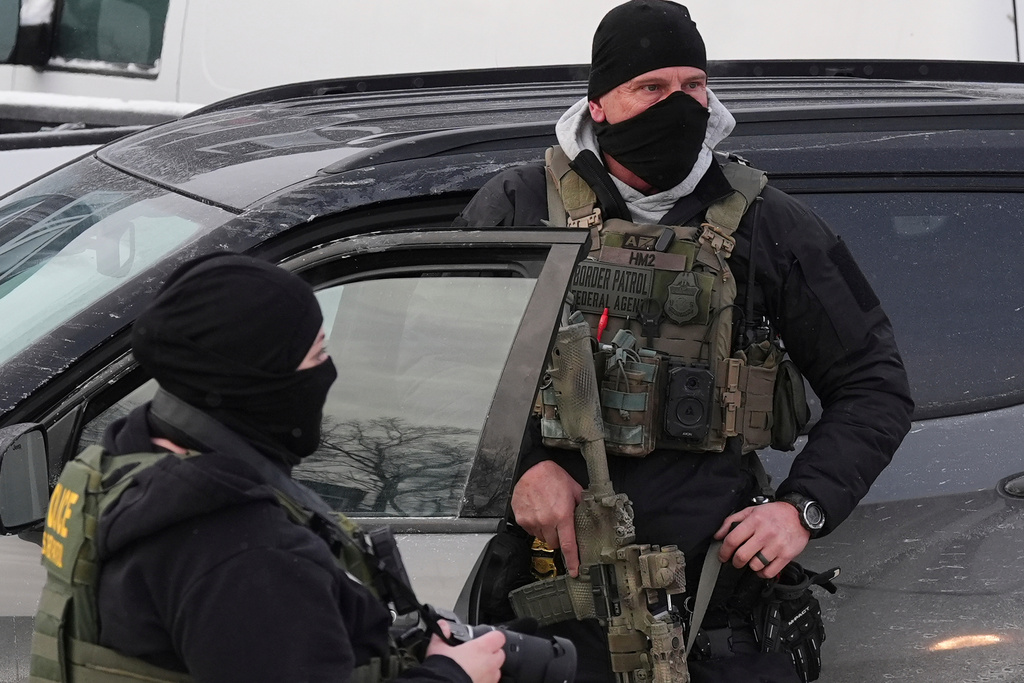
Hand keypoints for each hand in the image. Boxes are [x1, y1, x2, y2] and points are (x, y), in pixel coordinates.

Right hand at [426, 620, 505, 682]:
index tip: (487, 639)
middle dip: (492, 654)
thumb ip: (442, 634)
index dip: (493, 637)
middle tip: (479, 655)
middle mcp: (489, 663)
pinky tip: (473, 680)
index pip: (498, 637)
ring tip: (476, 670)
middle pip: (500, 654)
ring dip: (490, 669)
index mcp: (481, 648)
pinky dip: (485, 680)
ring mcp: (489, 678)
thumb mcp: (438, 648)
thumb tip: (443, 625)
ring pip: (497, 671)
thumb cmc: (443, 670)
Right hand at [511, 460, 583, 576]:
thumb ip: (582, 506)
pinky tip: (538, 512)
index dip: (572, 561)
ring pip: (542, 538)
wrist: (532, 469)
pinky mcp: (522, 519)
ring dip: (546, 531)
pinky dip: (535, 525)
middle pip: (554, 543)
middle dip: (558, 537)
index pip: (568, 545)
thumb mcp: (574, 490)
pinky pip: (531, 531)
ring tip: (547, 514)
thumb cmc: (553, 476)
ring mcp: (532, 521)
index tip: (574, 571)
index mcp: (562, 515)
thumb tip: (591, 517)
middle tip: (559, 524)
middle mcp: (547, 521)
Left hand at [713, 502, 809, 578]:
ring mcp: (776, 545)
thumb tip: (718, 535)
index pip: (732, 540)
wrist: (800, 515)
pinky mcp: (786, 555)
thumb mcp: (751, 510)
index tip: (722, 556)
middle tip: (735, 561)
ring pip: (755, 565)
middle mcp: (765, 533)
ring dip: (750, 566)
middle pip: (742, 555)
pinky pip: (770, 572)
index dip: (723, 551)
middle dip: (735, 562)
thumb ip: (732, 521)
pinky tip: (762, 567)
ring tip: (752, 560)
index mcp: (754, 521)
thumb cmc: (774, 513)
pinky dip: (762, 573)